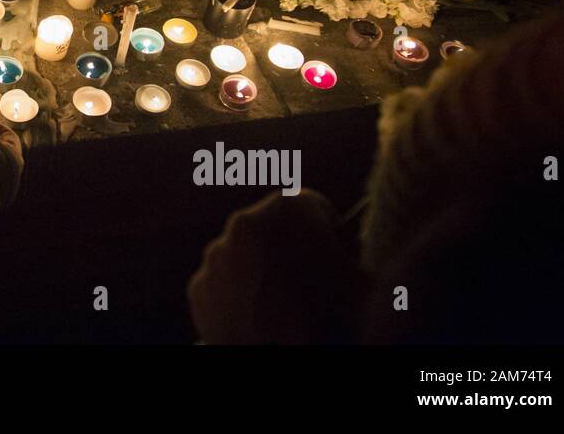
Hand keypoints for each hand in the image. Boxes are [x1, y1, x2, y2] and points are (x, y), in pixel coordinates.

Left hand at [187, 190, 360, 342]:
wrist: (276, 357)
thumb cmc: (328, 316)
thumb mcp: (364, 282)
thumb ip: (358, 254)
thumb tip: (361, 254)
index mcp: (287, 207)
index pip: (316, 208)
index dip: (331, 234)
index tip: (338, 256)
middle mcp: (243, 222)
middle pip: (277, 229)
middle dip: (293, 250)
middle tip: (313, 284)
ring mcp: (216, 255)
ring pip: (246, 256)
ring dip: (264, 273)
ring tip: (286, 306)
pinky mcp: (198, 287)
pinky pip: (223, 285)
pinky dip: (240, 298)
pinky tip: (260, 318)